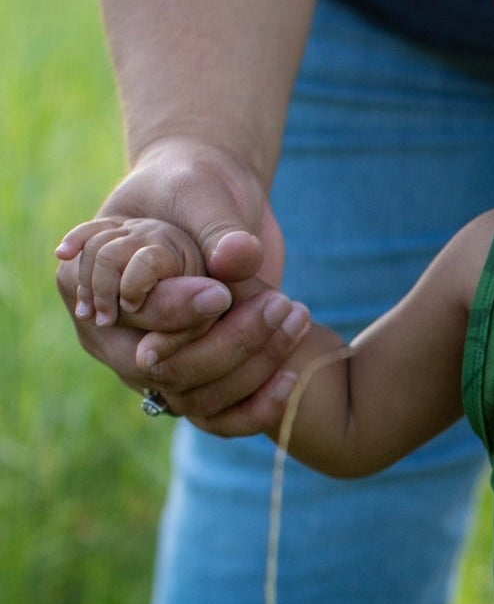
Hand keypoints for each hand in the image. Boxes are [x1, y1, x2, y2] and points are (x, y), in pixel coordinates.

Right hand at [54, 137, 309, 428]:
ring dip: (251, 367)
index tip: (224, 292)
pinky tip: (293, 375)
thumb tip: (239, 257)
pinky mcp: (194, 380)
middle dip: (226, 342)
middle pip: (163, 367)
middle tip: (280, 303)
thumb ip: (217, 229)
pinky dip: (256, 406)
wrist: (214, 204)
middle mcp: (112, 335)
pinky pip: (218, 415)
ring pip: (193, 396)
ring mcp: (152, 365)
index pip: (130, 318)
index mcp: (89, 284)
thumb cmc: (194, 188)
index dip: (177, 312)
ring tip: (296, 316)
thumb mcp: (202, 195)